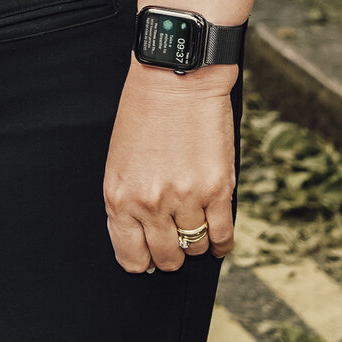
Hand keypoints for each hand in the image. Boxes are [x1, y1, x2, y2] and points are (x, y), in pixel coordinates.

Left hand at [102, 59, 236, 271]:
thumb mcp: (119, 159)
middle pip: (166, 256)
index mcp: (118, 196)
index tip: (147, 261)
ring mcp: (185, 198)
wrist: (175, 80)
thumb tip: (142, 234)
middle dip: (170, 255)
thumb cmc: (143, 113)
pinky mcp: (217, 189)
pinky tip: (218, 241)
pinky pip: (222, 234)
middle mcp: (150, 202)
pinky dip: (221, 243)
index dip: (140, 262)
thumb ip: (128, 198)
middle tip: (173, 244)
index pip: (129, 253)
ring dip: (196, 244)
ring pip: (195, 247)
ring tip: (194, 231)